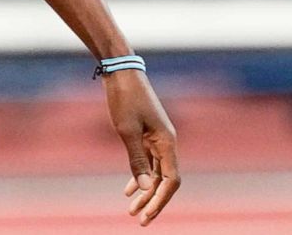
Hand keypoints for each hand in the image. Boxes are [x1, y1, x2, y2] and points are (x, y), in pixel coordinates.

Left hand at [103, 71, 180, 224]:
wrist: (120, 71)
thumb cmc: (124, 98)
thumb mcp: (126, 131)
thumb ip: (136, 159)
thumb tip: (144, 188)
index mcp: (167, 142)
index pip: (171, 180)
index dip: (160, 200)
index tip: (147, 215)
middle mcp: (167, 142)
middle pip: (164, 180)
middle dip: (152, 201)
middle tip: (138, 219)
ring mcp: (158, 138)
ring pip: (156, 172)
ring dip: (145, 191)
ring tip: (132, 209)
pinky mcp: (147, 134)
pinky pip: (148, 161)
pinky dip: (139, 175)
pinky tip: (128, 189)